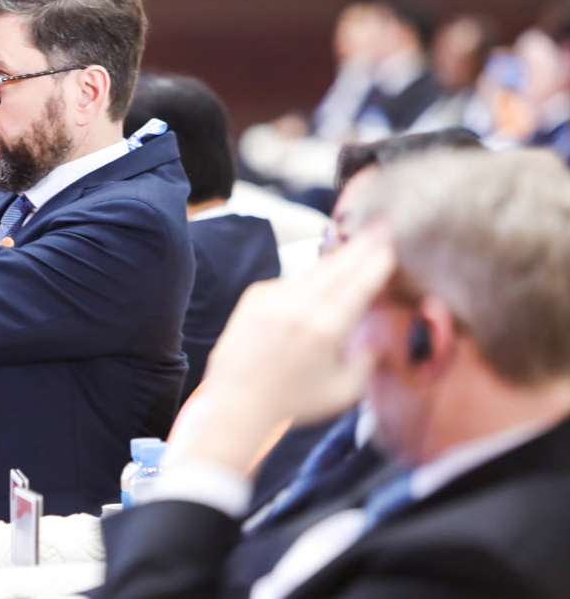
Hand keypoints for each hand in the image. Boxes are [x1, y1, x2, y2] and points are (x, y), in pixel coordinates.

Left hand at [168, 226, 395, 473]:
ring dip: (335, 263)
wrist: (238, 400)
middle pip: (338, 267)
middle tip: (380, 226)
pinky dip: (303, 287)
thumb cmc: (294, 402)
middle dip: (361, 246)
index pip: (359, 285)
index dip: (377, 262)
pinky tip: (309, 298)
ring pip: (312, 273)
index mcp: (326, 328)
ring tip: (354, 249)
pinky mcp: (255, 297)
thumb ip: (366, 361)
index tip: (389, 244)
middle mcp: (300, 306)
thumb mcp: (344, 391)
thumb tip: (374, 339)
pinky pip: (287, 284)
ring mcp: (274, 298)